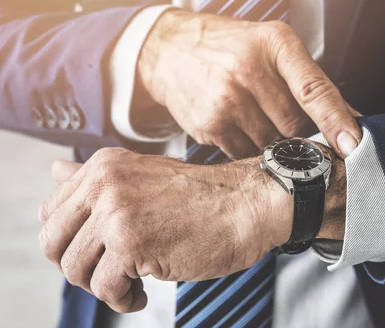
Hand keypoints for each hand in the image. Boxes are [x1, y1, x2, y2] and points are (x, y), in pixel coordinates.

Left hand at [38, 148, 345, 312]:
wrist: (249, 204)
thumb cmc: (205, 199)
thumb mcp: (144, 178)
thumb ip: (96, 179)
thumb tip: (55, 171)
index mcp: (104, 166)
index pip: (52, 212)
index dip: (70, 242)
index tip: (98, 253)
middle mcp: (104, 184)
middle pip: (54, 244)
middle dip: (79, 269)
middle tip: (110, 275)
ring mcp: (117, 213)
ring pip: (75, 269)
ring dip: (103, 287)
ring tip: (132, 285)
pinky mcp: (133, 243)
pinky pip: (105, 288)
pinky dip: (122, 300)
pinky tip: (143, 294)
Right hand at [137, 10, 360, 158]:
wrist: (172, 51)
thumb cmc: (231, 48)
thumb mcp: (274, 46)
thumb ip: (312, 82)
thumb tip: (352, 119)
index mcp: (275, 44)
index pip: (314, 90)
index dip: (336, 121)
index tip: (353, 145)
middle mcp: (248, 70)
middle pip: (295, 126)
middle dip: (304, 136)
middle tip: (299, 131)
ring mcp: (226, 100)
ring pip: (272, 145)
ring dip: (277, 146)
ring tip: (262, 122)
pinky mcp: (209, 125)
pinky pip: (246, 154)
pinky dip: (252, 149)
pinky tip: (242, 127)